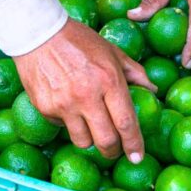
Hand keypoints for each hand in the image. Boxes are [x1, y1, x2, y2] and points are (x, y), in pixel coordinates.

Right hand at [13, 19, 156, 162]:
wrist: (38, 33)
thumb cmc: (80, 41)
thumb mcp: (112, 51)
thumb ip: (135, 72)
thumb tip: (153, 91)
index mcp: (109, 80)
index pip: (126, 122)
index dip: (134, 144)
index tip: (137, 157)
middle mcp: (87, 96)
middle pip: (105, 140)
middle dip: (113, 151)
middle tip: (115, 150)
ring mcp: (64, 104)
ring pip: (82, 141)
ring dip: (90, 140)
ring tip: (91, 128)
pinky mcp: (45, 108)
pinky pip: (62, 127)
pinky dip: (69, 123)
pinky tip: (68, 106)